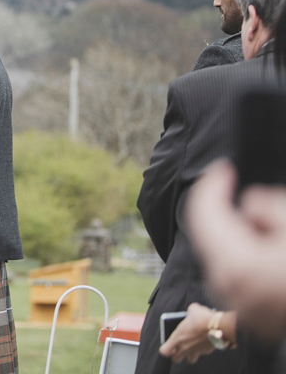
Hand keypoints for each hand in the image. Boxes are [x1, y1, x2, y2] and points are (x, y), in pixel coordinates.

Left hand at [159, 303, 215, 362]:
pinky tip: (206, 338)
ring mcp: (196, 351)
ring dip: (191, 354)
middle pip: (176, 359)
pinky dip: (203, 347)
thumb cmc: (202, 317)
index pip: (165, 351)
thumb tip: (193, 311)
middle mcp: (185, 347)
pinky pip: (203, 352)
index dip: (166, 349)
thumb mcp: (193, 309)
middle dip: (177, 355)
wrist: (219, 326)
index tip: (169, 344)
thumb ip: (190, 312)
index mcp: (177, 338)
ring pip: (191, 359)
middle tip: (179, 347)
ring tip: (193, 344)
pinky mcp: (207, 351)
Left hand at [187, 160, 285, 342]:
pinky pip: (235, 271)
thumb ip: (266, 205)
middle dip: (225, 208)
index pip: (205, 212)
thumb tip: (249, 204)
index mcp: (235, 262)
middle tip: (247, 193)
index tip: (223, 167)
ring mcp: (235, 301)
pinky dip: (246, 253)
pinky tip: (273, 252)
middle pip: (209, 232)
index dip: (212, 183)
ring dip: (239, 232)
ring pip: (222, 251)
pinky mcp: (249, 312)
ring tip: (273, 231)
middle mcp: (225, 284)